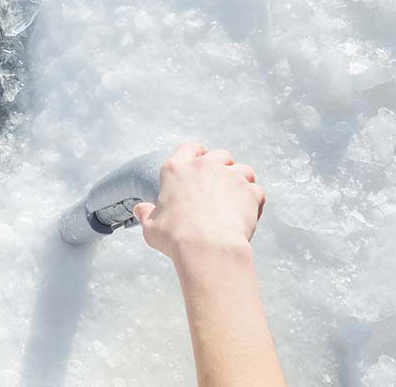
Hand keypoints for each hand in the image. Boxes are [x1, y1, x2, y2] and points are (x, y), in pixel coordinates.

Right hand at [133, 142, 265, 262]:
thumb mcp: (151, 226)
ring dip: (241, 181)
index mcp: (176, 169)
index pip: (189, 148)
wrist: (207, 247)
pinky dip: (254, 200)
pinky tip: (248, 213)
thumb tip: (139, 209)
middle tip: (221, 184)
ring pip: (243, 170)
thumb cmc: (175, 237)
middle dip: (223, 166)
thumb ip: (146, 214)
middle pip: (220, 155)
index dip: (197, 153)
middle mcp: (204, 166)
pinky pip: (257, 190)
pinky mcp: (249, 191)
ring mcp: (230, 176)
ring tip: (237, 199)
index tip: (200, 162)